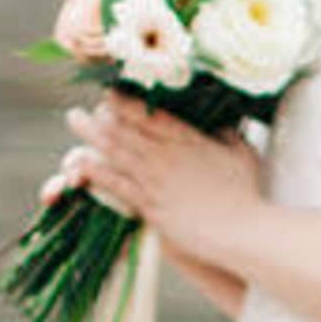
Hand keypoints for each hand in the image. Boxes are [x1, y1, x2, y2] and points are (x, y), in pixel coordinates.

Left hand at [64, 93, 262, 272]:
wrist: (242, 230)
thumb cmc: (247, 194)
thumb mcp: (242, 154)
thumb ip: (229, 134)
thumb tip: (224, 122)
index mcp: (189, 139)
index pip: (152, 114)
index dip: (128, 101)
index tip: (110, 91)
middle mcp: (167, 154)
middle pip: (127, 127)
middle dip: (102, 113)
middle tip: (81, 103)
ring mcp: (156, 179)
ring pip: (117, 149)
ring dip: (91, 132)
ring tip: (73, 118)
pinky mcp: (150, 205)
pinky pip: (117, 183)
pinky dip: (96, 170)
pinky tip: (78, 160)